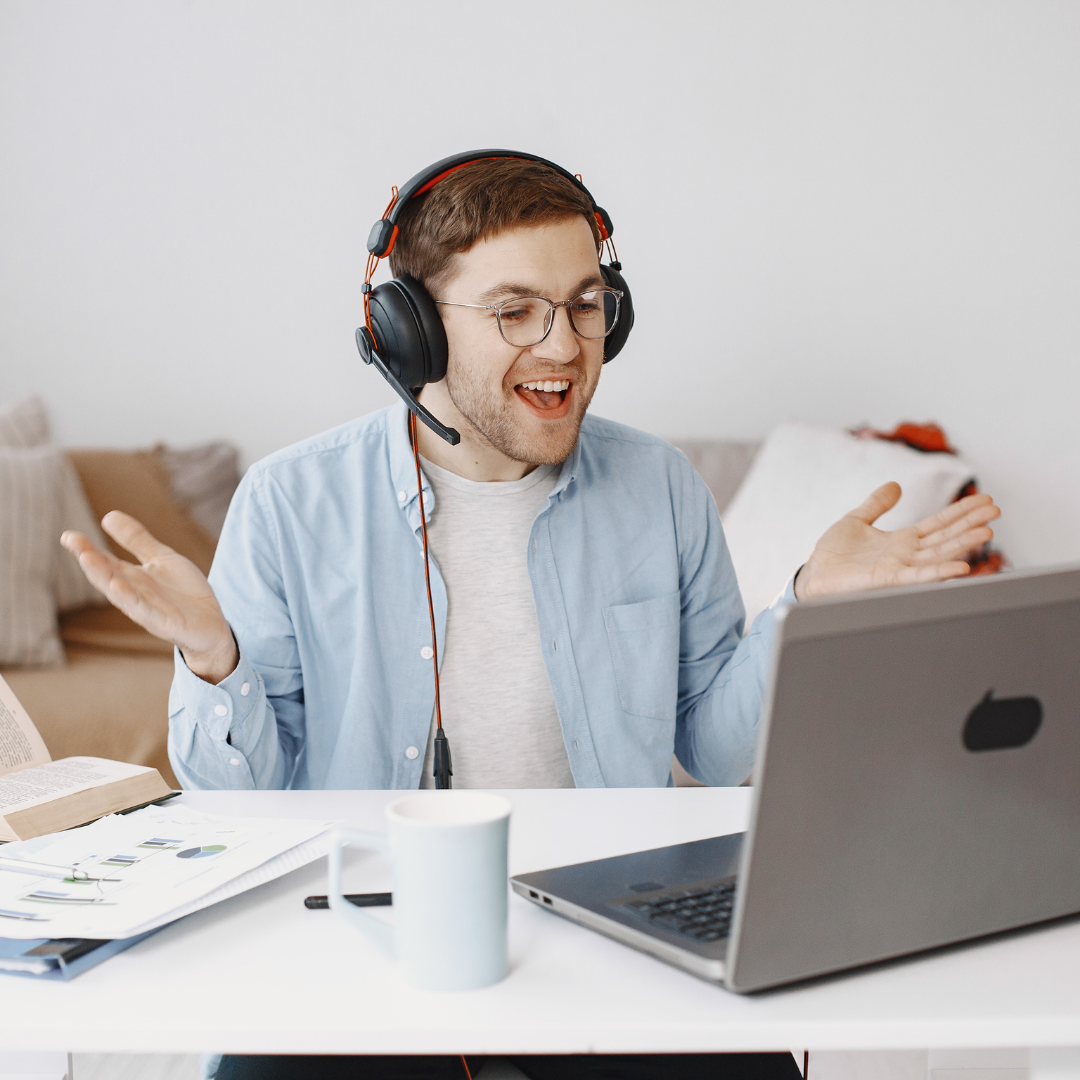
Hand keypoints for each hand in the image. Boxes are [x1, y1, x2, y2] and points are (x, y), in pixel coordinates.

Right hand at [61, 512, 237, 683]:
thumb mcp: (162, 559)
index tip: (67, 535)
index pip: (105, 562)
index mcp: (132, 578)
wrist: (212, 625)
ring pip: (121, 594)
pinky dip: (131, 600)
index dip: (86, 549)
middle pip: (108, 577)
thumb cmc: (184, 593)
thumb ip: (137, 540)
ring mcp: (148, 610)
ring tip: (87, 559)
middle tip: (74, 543)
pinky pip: (145, 612)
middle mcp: (135, 594)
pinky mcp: (164, 624)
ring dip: (104, 578)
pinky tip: (119, 586)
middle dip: (91, 561)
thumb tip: (107, 515)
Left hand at [794, 482, 1000, 601]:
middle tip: (996, 511)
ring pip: (938, 554)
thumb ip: (876, 504)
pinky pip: (919, 576)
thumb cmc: (832, 554)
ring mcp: (901, 568)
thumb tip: (895, 486)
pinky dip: (940, 571)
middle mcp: (906, 555)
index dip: (961, 512)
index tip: (984, 500)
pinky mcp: (889, 580)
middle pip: (946, 537)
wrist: (813, 575)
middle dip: (971, 524)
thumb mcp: (855, 520)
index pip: (938, 524)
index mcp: (901, 541)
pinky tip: (962, 566)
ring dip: (963, 544)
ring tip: (987, 532)